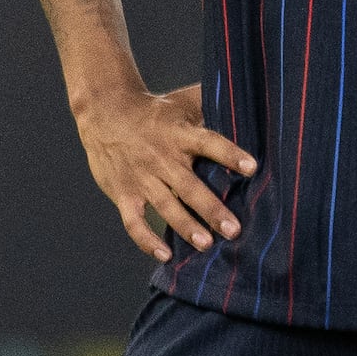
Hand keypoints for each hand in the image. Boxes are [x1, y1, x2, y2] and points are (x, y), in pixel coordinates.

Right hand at [79, 78, 252, 256]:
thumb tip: (248, 100)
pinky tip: (165, 255)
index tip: (252, 167)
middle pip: (190, 186)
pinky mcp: (124, 193)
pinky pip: (134, 222)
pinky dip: (147, 240)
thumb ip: (213, 104)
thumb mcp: (183, 101)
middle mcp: (162, 158)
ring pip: (165, 206)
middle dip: (212, 209)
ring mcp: (141, 178)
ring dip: (186, 227)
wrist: (104, 113)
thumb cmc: (154, 111)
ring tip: (207, 245)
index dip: (230, 155)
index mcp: (180, 134)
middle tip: (234, 229)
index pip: (209, 143)